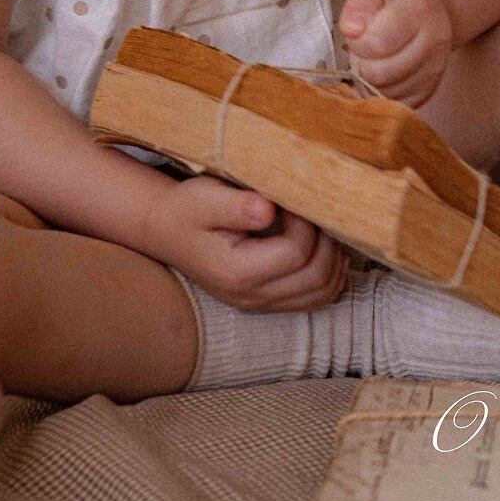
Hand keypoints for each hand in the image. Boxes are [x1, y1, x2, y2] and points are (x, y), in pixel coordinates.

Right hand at [141, 174, 347, 312]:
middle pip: (317, 278)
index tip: (293, 200)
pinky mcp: (267, 300)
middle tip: (310, 213)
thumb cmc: (188, 208)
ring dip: (332, 259)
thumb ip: (238, 205)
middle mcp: (251, 296)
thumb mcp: (205, 198)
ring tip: (317, 228)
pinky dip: (327, 273)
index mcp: (237, 272)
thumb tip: (270, 209)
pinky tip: (318, 246)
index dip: (306, 223)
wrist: (167, 229)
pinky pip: (314, 298)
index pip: (296, 254)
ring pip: (322, 293)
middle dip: (326, 241)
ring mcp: (260, 303)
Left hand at [338, 0, 453, 108]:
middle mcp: (434, 42)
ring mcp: (435, 70)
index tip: (357, 32)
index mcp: (419, 10)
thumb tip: (351, 29)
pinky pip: (395, 105)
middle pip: (381, 73)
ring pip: (387, 93)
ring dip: (369, 80)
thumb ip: (361, 1)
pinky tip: (382, 72)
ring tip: (373, 58)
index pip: (378, 42)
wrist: (430, 10)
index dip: (358, 42)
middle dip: (361, 63)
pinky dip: (381, 94)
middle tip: (363, 47)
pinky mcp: (429, 90)